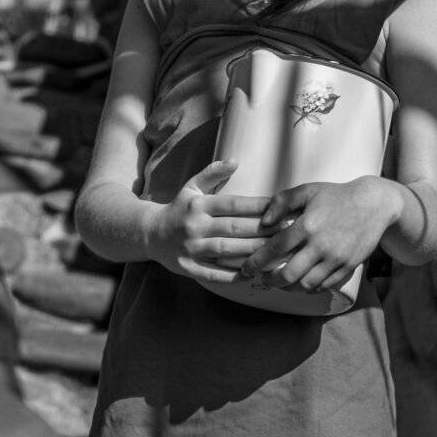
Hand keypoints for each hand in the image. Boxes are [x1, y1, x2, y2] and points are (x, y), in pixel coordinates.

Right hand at [149, 160, 270, 283]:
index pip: (234, 204)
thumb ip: (212, 173)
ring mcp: (191, 248)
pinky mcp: (187, 267)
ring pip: (226, 251)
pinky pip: (212, 273)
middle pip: (234, 228)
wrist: (148, 233)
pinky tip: (250, 274)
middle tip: (288, 230)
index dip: (258, 206)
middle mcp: (195, 225)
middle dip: (263, 230)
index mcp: (199, 204)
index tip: (280, 208)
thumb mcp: (191, 186)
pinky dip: (231, 276)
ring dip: (252, 252)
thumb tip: (235, 161)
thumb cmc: (178, 208)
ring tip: (276, 251)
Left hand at [239, 177, 400, 294]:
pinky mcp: (347, 267)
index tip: (246, 269)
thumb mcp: (308, 190)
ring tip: (281, 283)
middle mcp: (321, 245)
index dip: (257, 262)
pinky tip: (302, 282)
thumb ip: (282, 202)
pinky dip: (310, 288)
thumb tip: (263, 222)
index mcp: (307, 225)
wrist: (374, 205)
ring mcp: (336, 258)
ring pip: (306, 284)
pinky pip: (324, 285)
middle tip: (263, 280)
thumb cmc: (336, 196)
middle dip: (271, 281)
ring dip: (289, 288)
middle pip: (289, 275)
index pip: (275, 249)